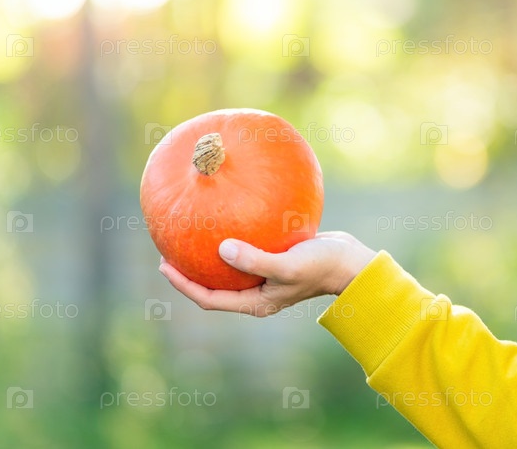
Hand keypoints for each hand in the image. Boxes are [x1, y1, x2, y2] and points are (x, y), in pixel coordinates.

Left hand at [159, 231, 376, 316]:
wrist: (352, 261)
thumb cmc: (322, 266)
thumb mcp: (287, 265)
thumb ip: (254, 260)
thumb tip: (220, 248)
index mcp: (256, 301)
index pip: (210, 297)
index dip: (184, 285)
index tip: (165, 265)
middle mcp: (258, 291)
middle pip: (216, 284)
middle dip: (191, 270)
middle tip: (170, 251)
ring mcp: (268, 275)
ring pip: (231, 266)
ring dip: (212, 253)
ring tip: (195, 232)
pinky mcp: (277, 258)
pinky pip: (249, 249)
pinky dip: (237, 237)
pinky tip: (231, 214)